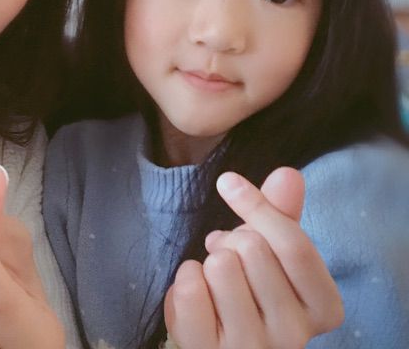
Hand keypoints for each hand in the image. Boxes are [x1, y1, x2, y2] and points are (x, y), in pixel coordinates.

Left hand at [164, 168, 343, 348]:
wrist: (218, 338)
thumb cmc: (250, 288)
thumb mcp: (271, 251)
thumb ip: (281, 213)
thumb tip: (289, 174)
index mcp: (322, 308)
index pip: (294, 245)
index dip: (258, 206)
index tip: (228, 181)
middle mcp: (295, 336)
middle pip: (253, 249)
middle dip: (231, 241)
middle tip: (229, 258)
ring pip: (220, 266)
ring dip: (208, 261)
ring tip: (215, 280)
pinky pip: (190, 290)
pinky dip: (185, 278)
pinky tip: (196, 294)